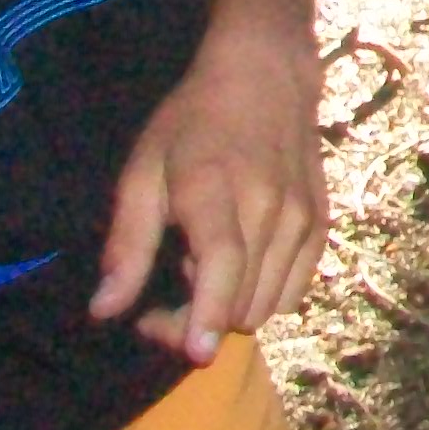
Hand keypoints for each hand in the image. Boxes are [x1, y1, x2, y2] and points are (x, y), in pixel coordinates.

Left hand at [90, 28, 327, 361]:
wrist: (268, 76)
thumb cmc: (193, 121)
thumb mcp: (143, 171)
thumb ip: (128, 244)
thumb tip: (106, 310)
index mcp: (216, 191)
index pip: (223, 267)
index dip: (208, 317)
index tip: (193, 352)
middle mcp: (269, 209)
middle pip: (245, 300)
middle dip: (200, 321)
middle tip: (161, 304)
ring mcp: (303, 217)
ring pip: (271, 303)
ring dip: (231, 311)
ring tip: (201, 280)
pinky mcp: (322, 223)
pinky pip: (296, 289)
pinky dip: (263, 297)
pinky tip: (238, 272)